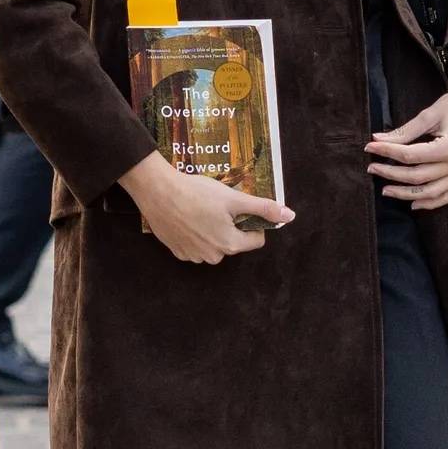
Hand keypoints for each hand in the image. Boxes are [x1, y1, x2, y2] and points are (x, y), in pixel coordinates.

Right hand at [120, 151, 293, 263]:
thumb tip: (290, 216)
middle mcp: (213, 256)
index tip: (237, 208)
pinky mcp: (177, 252)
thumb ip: (263, 208)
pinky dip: (195, 233)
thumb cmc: (196, 193)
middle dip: (230, 225)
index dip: (251, 222)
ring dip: (212, 229)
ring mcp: (193, 256)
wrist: (158, 192)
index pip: (256, 240)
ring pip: (214, 243)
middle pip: (233, 242)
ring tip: (199, 209)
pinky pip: (196, 245)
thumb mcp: (234, 198)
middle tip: (216, 206)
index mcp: (229, 245)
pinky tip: (187, 216)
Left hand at [366, 60, 447, 209]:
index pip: (408, 156)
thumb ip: (405, 131)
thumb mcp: (430, 114)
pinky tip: (414, 203)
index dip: (386, 152)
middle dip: (390, 173)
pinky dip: (430, 202)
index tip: (370, 147)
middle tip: (371, 168)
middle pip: (416, 177)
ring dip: (405, 193)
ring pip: (430, 193)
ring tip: (386, 189)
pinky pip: (447, 195)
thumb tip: (378, 138)